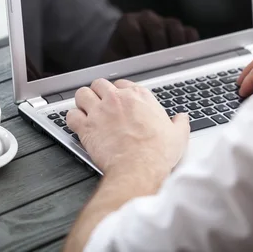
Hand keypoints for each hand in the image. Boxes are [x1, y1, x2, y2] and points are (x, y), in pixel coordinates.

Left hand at [66, 78, 189, 174]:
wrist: (139, 169)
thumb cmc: (157, 153)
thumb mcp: (178, 135)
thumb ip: (179, 123)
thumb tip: (181, 119)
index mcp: (139, 96)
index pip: (122, 83)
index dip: (119, 92)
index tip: (120, 100)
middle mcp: (117, 99)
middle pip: (99, 84)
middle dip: (99, 92)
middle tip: (101, 103)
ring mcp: (100, 111)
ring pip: (82, 94)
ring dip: (83, 101)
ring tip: (85, 109)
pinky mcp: (86, 127)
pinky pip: (71, 115)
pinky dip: (72, 119)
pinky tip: (77, 124)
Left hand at [102, 10, 199, 62]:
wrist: (130, 55)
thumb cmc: (121, 59)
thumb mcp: (115, 60)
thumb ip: (117, 65)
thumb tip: (123, 79)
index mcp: (128, 22)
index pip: (134, 29)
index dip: (137, 46)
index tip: (139, 61)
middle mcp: (147, 18)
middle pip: (156, 26)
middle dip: (157, 47)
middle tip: (158, 64)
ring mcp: (164, 22)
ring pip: (175, 26)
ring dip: (175, 45)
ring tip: (172, 62)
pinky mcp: (179, 30)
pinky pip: (189, 33)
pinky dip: (190, 45)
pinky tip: (186, 59)